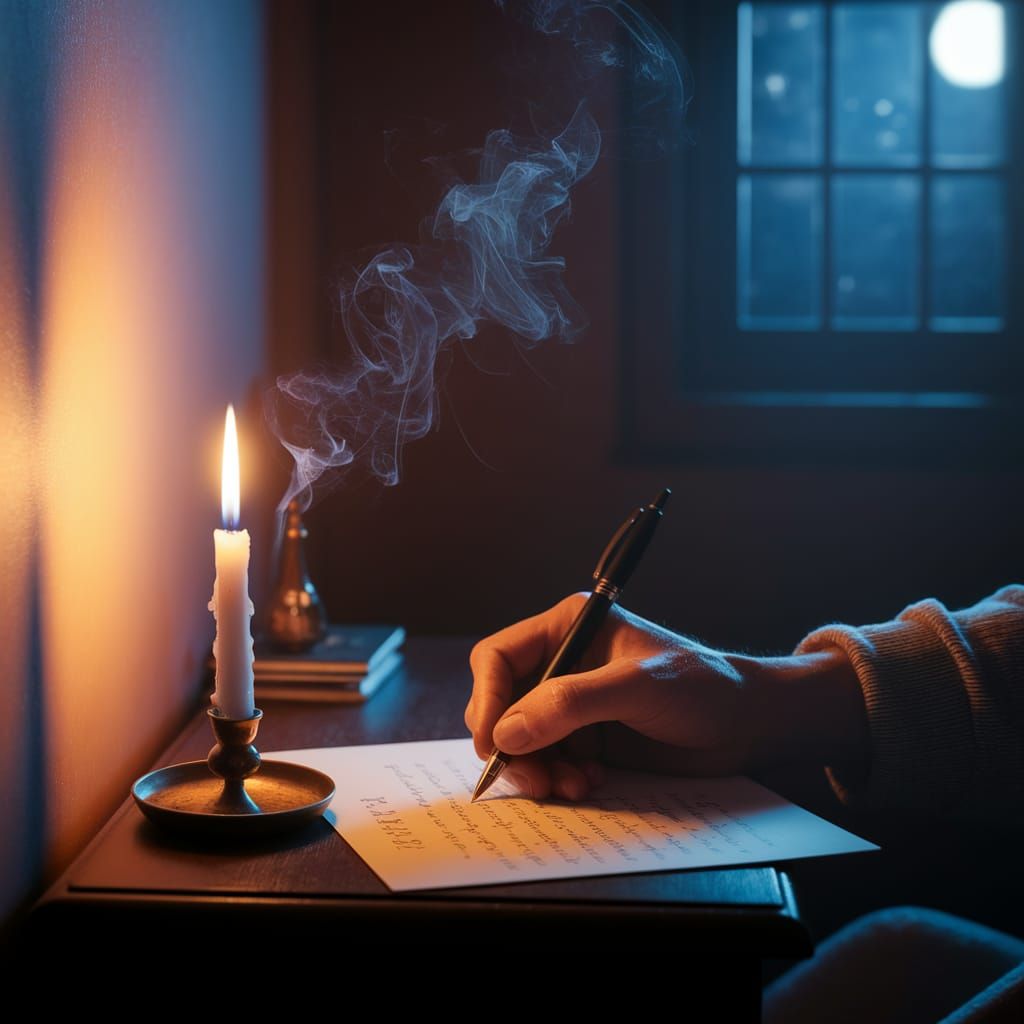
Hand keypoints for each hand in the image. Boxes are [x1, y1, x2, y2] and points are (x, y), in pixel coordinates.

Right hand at [465, 594, 866, 800]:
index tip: (494, 742)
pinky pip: (547, 761)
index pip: (497, 658)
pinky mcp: (586, 737)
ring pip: (520, 739)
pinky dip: (557, 778)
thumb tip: (507, 732)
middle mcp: (562, 663)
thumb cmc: (703, 687)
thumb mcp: (639, 687)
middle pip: (501, 704)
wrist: (747, 726)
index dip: (487, 699)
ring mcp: (572, 703)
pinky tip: (589, 783)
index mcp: (567, 628)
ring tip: (570, 786)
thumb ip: (572, 703)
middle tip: (535, 778)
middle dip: (511, 744)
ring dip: (536, 768)